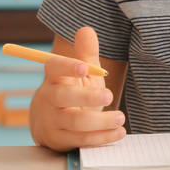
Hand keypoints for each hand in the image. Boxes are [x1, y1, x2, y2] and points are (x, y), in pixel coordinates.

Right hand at [29, 27, 126, 151]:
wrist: (52, 124)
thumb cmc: (72, 92)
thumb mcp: (81, 74)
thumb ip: (86, 54)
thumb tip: (86, 29)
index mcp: (54, 78)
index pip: (54, 68)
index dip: (67, 66)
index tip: (84, 67)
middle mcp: (49, 99)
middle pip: (62, 97)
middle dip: (85, 97)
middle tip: (109, 96)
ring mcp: (52, 121)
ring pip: (74, 122)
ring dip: (99, 122)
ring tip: (120, 118)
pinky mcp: (59, 140)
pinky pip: (81, 140)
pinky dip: (101, 138)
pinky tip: (118, 133)